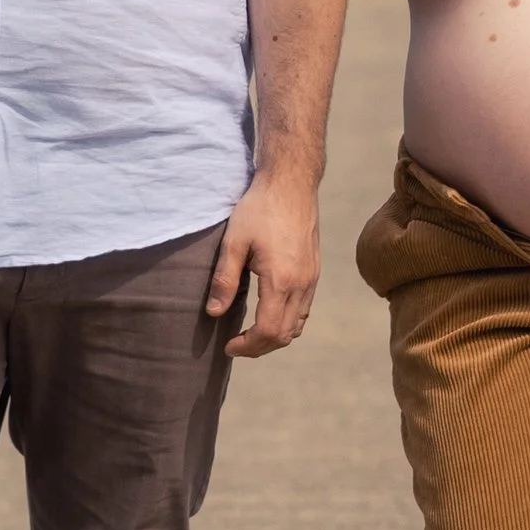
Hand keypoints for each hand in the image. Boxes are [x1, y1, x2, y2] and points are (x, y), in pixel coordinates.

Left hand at [206, 167, 320, 355]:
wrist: (291, 182)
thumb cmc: (259, 208)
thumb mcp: (234, 241)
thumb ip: (224, 280)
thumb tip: (214, 313)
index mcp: (281, 280)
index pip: (268, 331)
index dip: (248, 346)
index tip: (229, 346)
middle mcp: (302, 284)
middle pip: (286, 334)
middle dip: (260, 347)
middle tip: (236, 345)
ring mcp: (312, 278)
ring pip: (298, 324)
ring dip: (275, 336)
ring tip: (251, 333)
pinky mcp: (314, 270)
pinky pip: (305, 308)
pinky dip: (288, 321)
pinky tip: (269, 312)